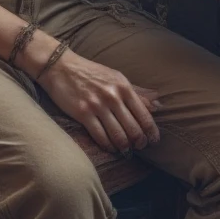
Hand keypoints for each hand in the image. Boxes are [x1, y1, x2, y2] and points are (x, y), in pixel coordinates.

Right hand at [35, 49, 162, 154]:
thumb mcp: (116, 77)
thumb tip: (158, 105)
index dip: (151, 131)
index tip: (153, 141)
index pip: (144, 115)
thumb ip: (137, 93)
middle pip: (133, 128)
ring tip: (126, 151)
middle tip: (139, 147)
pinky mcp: (83, 113)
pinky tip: (111, 148)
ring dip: (124, 147)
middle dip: (139, 142)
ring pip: (118, 135)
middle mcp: (113, 96)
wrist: (61, 67)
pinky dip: (108, 146)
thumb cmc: (91, 72)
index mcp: (123, 86)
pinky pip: (100, 136)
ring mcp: (97, 105)